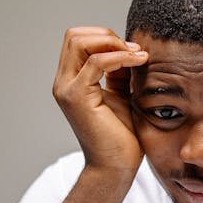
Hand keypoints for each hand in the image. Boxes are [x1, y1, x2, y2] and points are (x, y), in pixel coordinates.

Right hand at [52, 27, 148, 171]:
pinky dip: (119, 56)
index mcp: (71, 80)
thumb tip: (130, 48)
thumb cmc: (121, 136)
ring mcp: (67, 88)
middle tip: (134, 51)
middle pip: (74, 35)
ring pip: (79, 41)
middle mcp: (63, 82)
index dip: (105, 37)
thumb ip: (120, 72)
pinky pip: (96, 62)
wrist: (116, 167)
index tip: (133, 51)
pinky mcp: (77, 97)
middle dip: (107, 35)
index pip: (78, 39)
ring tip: (137, 56)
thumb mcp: (122, 95)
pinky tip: (138, 62)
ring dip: (112, 42)